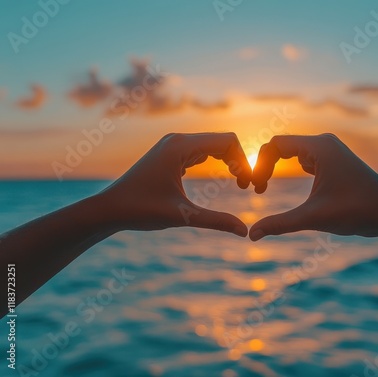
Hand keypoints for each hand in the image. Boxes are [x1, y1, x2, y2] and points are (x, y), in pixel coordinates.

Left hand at [98, 133, 251, 235]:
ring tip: (239, 183)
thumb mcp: (182, 216)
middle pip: (221, 141)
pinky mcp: (168, 155)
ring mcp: (172, 146)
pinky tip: (219, 179)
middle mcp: (177, 140)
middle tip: (247, 187)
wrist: (109, 209)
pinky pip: (199, 152)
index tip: (249, 185)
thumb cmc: (140, 210)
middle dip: (239, 161)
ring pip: (211, 146)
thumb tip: (244, 231)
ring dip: (227, 161)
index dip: (244, 161)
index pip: (227, 141)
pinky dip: (214, 162)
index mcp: (181, 146)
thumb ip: (215, 221)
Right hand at [250, 134, 377, 239]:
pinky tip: (287, 182)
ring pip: (294, 152)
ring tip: (265, 188)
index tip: (256, 188)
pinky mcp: (336, 162)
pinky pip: (306, 159)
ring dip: (278, 166)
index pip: (276, 145)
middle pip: (282, 146)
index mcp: (319, 147)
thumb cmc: (357, 211)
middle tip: (257, 190)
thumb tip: (252, 234)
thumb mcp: (313, 217)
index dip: (260, 164)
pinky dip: (292, 168)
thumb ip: (280, 224)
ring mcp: (331, 151)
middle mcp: (325, 143)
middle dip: (266, 166)